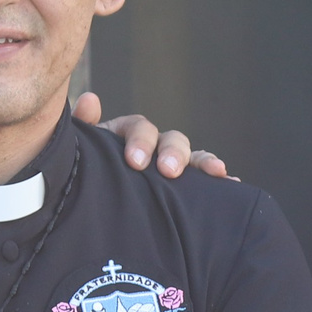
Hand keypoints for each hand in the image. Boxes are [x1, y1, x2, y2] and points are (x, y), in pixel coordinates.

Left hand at [70, 92, 231, 179]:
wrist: (92, 211)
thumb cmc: (85, 175)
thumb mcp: (80, 153)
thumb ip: (83, 128)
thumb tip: (91, 99)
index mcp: (127, 136)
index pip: (139, 127)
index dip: (140, 141)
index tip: (136, 162)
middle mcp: (154, 147)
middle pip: (172, 139)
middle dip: (174, 153)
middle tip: (169, 170)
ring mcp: (171, 165)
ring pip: (193, 156)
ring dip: (204, 162)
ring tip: (217, 172)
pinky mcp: (184, 187)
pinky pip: (205, 180)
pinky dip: (218, 179)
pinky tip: (231, 182)